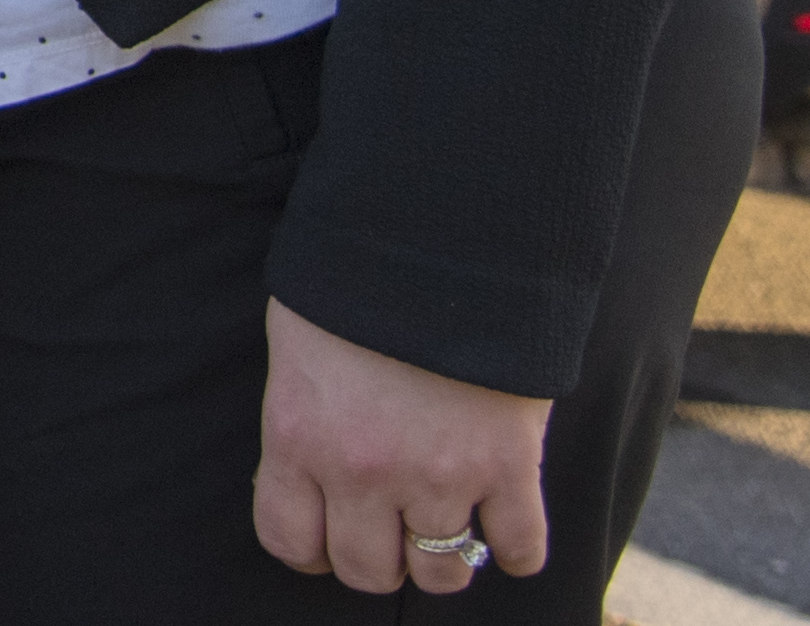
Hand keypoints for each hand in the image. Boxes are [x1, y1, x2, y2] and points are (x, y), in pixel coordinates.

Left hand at [252, 299, 550, 593]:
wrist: (432, 236)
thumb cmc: (352, 281)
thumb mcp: (296, 350)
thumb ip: (303, 421)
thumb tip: (309, 476)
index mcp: (297, 437)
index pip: (289, 539)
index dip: (310, 549)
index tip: (327, 537)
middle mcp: (362, 470)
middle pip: (367, 571)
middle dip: (377, 561)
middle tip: (390, 535)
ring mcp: (438, 474)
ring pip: (441, 572)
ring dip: (442, 560)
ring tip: (444, 530)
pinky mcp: (508, 465)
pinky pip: (520, 546)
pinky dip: (517, 551)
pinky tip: (505, 532)